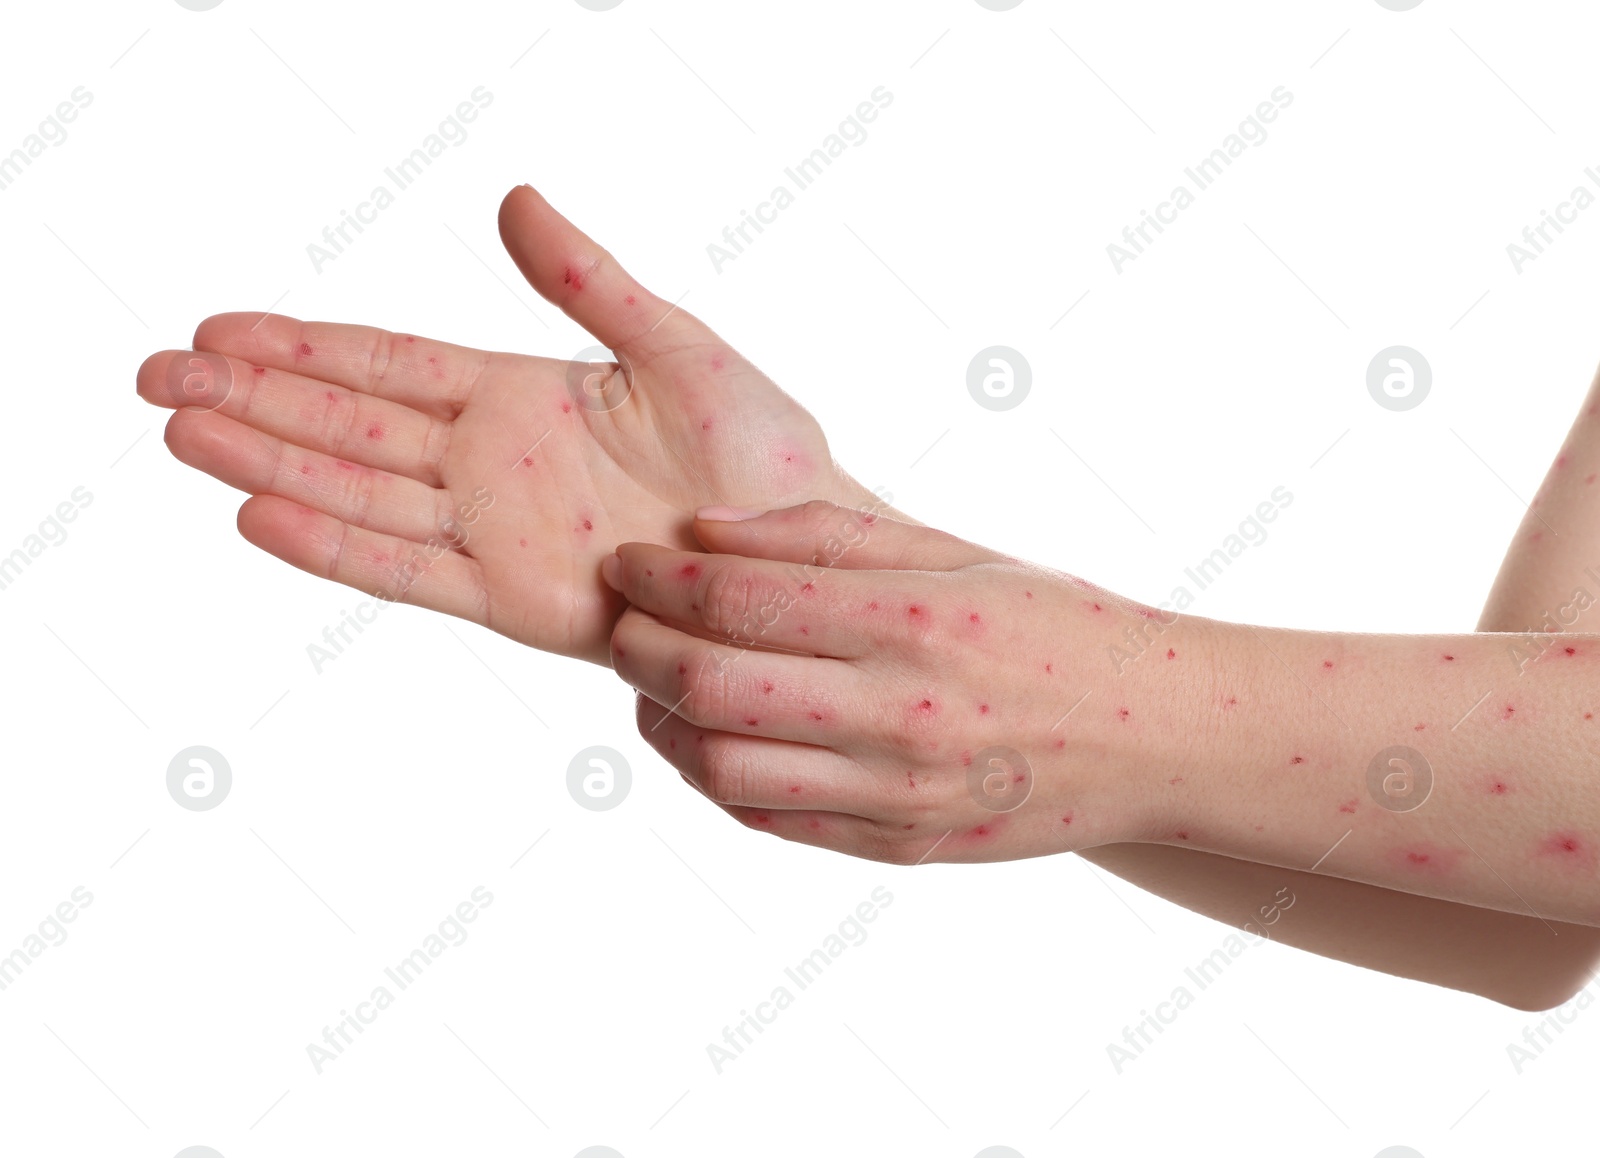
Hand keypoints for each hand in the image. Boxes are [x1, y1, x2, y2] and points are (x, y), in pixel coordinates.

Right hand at [137, 186, 880, 663]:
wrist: (804, 557)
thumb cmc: (763, 455)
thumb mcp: (675, 345)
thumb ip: (589, 283)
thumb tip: (514, 200)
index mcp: (526, 398)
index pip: (389, 366)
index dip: (303, 347)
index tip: (217, 327)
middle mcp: (495, 465)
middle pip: (348, 426)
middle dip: (252, 398)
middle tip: (154, 375)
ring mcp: (498, 534)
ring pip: (358, 492)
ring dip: (268, 461)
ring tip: (180, 432)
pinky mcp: (516, 600)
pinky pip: (411, 569)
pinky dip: (336, 544)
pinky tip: (262, 513)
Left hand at [604, 502, 1164, 862]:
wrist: (1156, 736)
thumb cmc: (1055, 624)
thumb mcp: (956, 552)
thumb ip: (826, 536)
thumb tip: (706, 529)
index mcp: (910, 622)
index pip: (735, 600)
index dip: (657, 579)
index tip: (626, 562)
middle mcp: (898, 714)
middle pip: (709, 686)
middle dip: (637, 647)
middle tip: (624, 621)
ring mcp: (896, 794)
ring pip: (720, 766)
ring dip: (658, 722)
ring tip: (652, 684)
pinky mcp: (898, 848)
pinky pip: (767, 821)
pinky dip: (710, 779)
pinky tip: (705, 738)